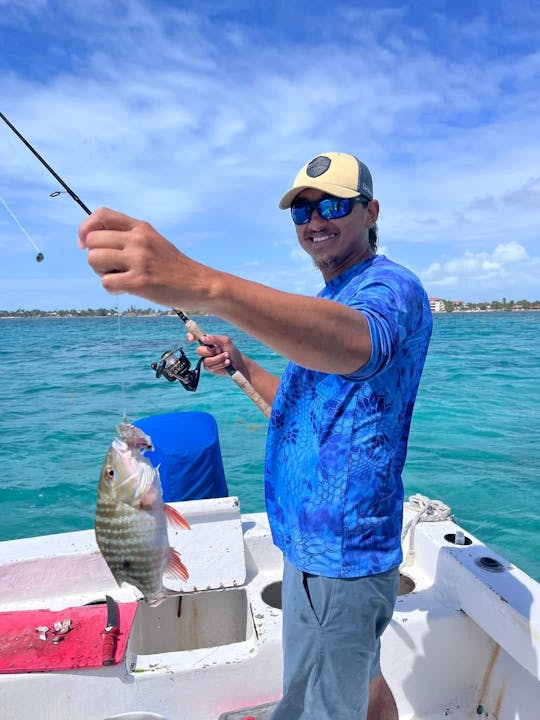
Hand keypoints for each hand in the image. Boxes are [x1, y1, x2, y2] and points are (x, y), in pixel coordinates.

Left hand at [78, 207, 209, 307]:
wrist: (200, 285)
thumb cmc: (173, 267)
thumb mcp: (153, 241)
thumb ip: (128, 237)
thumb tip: (92, 241)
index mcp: (141, 227)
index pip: (101, 214)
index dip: (86, 228)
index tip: (86, 244)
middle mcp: (138, 240)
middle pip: (93, 240)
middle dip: (95, 257)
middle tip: (111, 267)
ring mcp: (139, 260)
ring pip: (94, 260)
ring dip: (101, 272)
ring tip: (119, 278)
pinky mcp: (140, 282)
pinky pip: (106, 282)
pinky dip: (112, 288)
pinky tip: (126, 289)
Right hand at [187, 333, 245, 376]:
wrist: (238, 363)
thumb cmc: (232, 350)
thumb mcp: (225, 341)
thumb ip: (214, 339)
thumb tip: (203, 338)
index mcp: (208, 341)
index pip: (196, 338)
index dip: (191, 337)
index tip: (191, 338)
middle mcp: (205, 350)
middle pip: (199, 351)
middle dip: (211, 351)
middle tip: (220, 350)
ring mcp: (206, 360)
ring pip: (206, 360)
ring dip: (218, 358)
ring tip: (227, 356)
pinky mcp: (210, 368)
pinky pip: (211, 367)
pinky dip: (220, 364)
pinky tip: (227, 363)